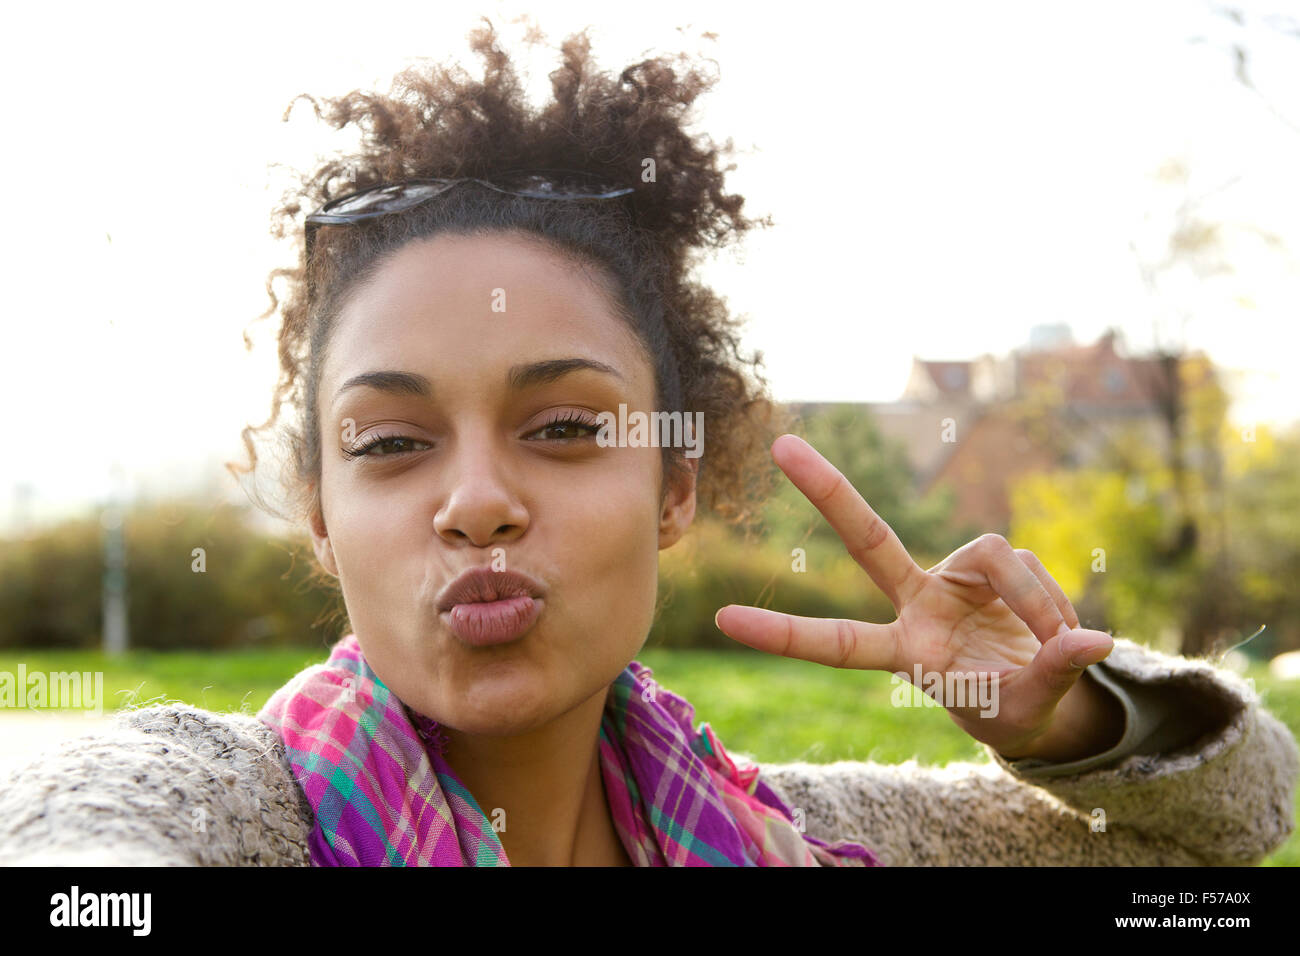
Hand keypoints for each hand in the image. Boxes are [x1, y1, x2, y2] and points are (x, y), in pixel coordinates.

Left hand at [714, 434, 1125, 761]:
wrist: (1040, 696)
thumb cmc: (1011, 709)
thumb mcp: (1026, 708)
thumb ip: (1052, 675)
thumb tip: (1091, 640)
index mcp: (903, 650)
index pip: (837, 642)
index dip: (785, 633)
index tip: (721, 620)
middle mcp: (917, 601)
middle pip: (868, 537)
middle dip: (827, 491)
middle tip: (779, 445)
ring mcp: (953, 576)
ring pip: (996, 556)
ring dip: (1036, 602)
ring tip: (1060, 647)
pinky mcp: (992, 561)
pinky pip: (1027, 565)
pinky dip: (1053, 603)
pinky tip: (1064, 633)